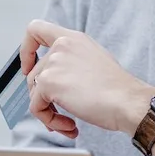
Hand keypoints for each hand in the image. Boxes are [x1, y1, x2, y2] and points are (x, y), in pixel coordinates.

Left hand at [19, 19, 154, 138]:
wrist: (127, 101)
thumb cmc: (119, 89)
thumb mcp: (95, 62)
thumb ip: (73, 63)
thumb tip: (57, 82)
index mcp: (73, 39)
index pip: (36, 29)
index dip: (27, 50)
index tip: (29, 67)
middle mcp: (61, 46)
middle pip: (33, 74)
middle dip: (44, 98)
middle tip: (62, 114)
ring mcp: (53, 63)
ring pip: (34, 94)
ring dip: (49, 113)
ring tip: (69, 124)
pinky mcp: (48, 82)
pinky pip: (37, 108)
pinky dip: (50, 121)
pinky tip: (70, 126)